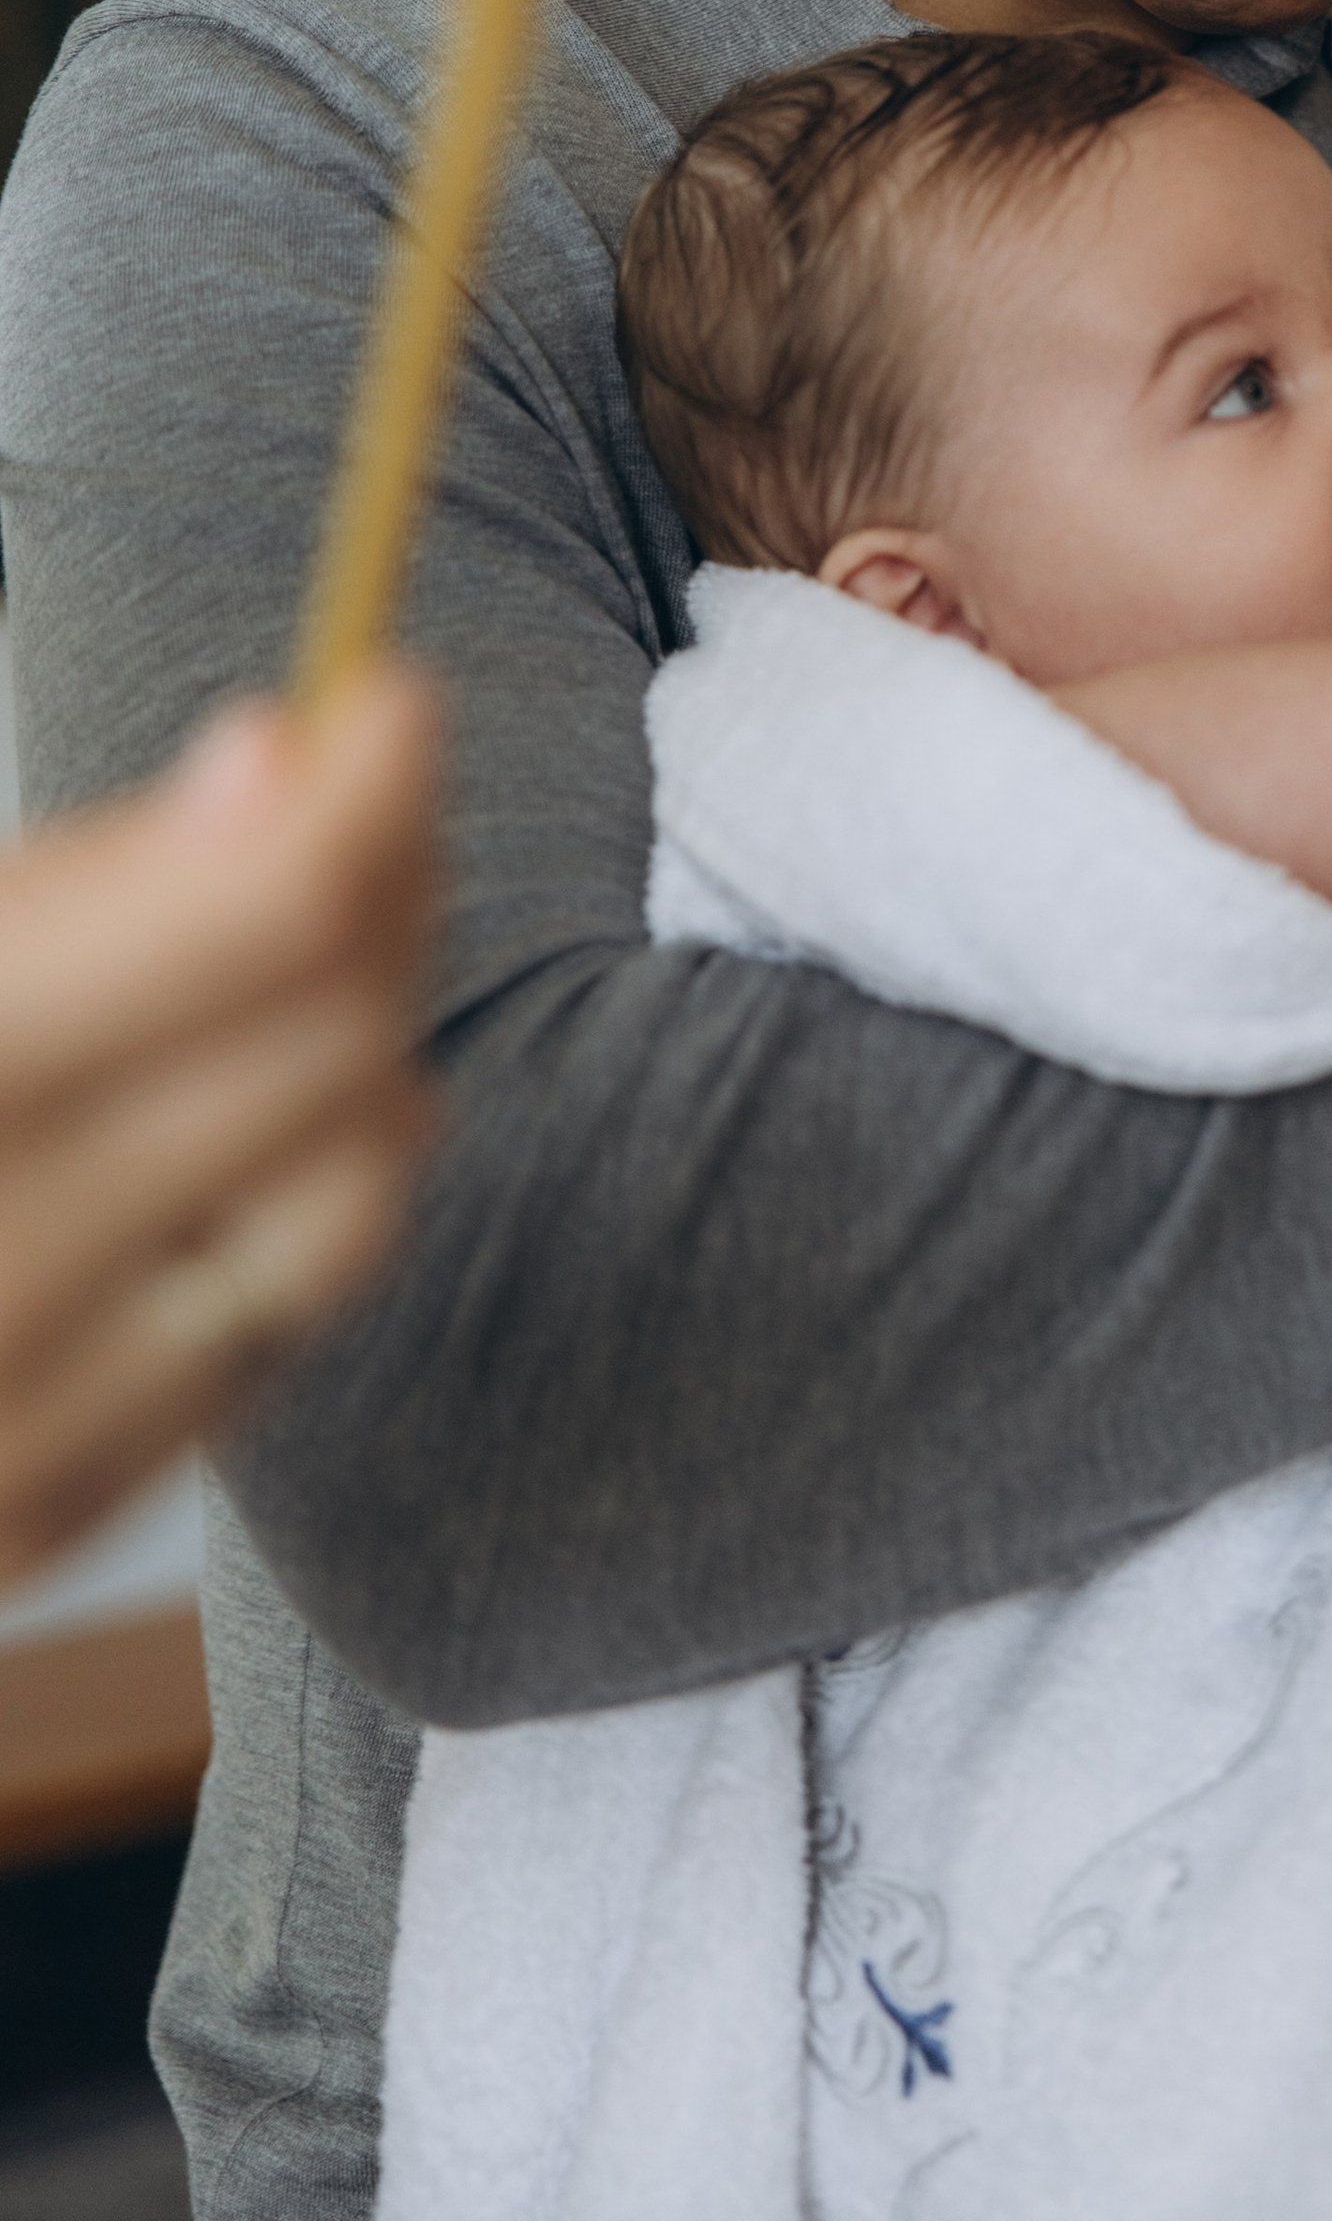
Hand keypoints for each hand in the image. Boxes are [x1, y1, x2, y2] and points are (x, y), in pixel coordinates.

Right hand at [0, 670, 439, 1586]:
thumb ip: (70, 878)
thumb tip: (280, 753)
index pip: (259, 915)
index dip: (367, 787)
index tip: (397, 698)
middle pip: (329, 1035)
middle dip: (385, 890)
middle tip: (369, 797)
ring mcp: (4, 1432)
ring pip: (348, 1193)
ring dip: (373, 1044)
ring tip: (322, 950)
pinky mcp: (24, 1529)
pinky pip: (271, 1334)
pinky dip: (315, 1200)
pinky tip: (271, 1119)